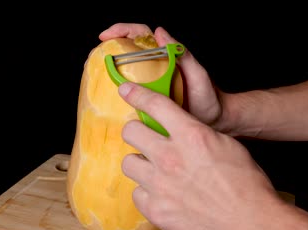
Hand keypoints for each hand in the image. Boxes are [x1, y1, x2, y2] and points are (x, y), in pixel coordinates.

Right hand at [100, 23, 223, 127]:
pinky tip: (107, 95)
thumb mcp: (199, 74)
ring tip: (94, 71)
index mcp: (166, 55)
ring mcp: (152, 82)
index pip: (142, 34)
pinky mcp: (149, 98)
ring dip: (110, 66)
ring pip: (127, 68)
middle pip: (129, 48)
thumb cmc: (208, 98)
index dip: (122, 30)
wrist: (213, 122)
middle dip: (109, 46)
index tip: (105, 36)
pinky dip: (117, 88)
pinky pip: (130, 90)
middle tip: (94, 55)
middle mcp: (157, 66)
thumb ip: (184, 54)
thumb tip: (160, 32)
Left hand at [117, 81, 284, 229]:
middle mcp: (170, 157)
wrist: (251, 228)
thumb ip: (197, 135)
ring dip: (140, 164)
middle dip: (136, 132)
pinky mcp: (155, 210)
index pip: (155, 105)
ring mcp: (159, 185)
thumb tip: (180, 130)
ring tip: (154, 172)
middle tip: (144, 139)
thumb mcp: (227, 146)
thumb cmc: (247, 187)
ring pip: (128, 163)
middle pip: (131, 132)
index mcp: (192, 136)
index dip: (137, 94)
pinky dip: (147, 193)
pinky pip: (137, 193)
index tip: (126, 90)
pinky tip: (161, 196)